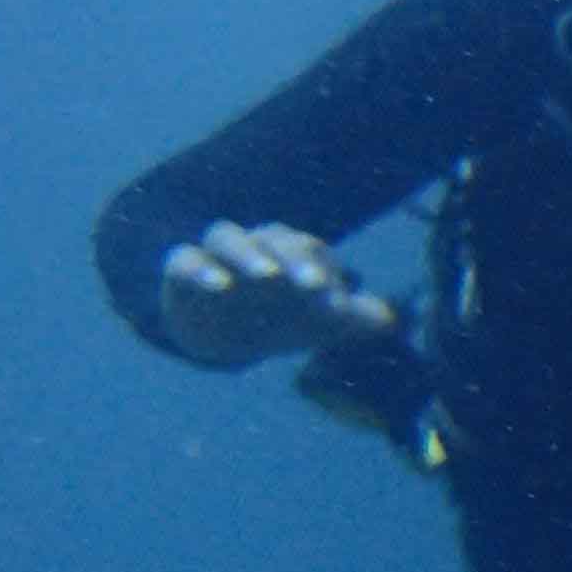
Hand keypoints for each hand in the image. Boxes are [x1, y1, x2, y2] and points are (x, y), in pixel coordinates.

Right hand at [158, 221, 395, 368]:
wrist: (222, 334)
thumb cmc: (280, 317)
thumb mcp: (316, 324)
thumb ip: (352, 318)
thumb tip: (389, 319)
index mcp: (291, 253)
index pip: (312, 251)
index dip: (327, 272)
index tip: (339, 305)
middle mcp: (256, 246)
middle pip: (275, 238)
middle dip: (296, 259)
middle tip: (315, 285)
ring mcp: (217, 256)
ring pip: (228, 237)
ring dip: (248, 254)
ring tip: (267, 276)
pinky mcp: (183, 271)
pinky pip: (184, 260)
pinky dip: (200, 270)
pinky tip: (218, 286)